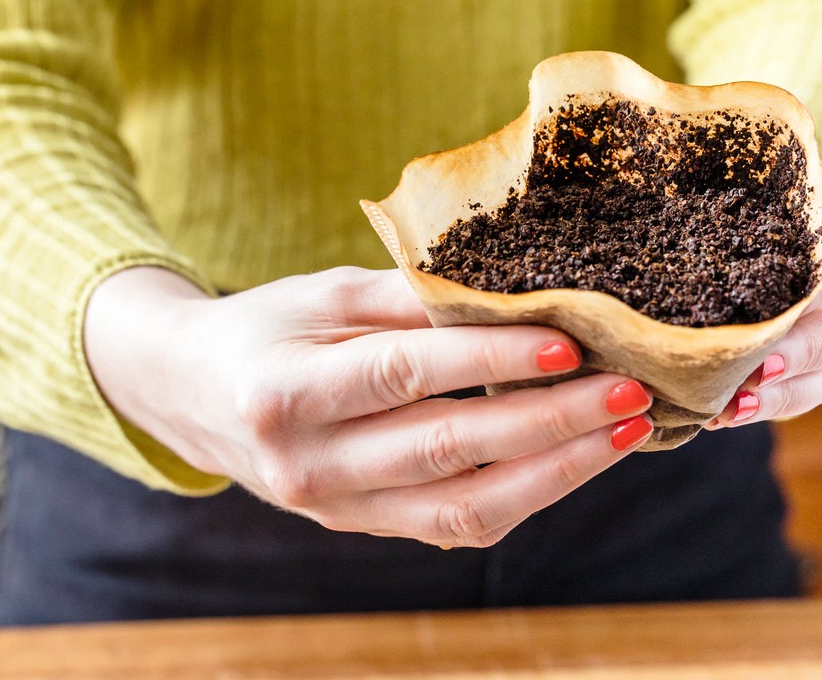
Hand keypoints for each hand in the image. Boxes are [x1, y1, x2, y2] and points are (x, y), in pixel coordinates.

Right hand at [84, 266, 652, 547]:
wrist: (194, 396)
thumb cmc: (266, 329)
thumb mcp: (324, 294)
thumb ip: (413, 298)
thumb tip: (520, 296)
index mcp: (287, 393)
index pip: (407, 375)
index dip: (491, 360)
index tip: (571, 342)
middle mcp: (310, 465)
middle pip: (448, 450)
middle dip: (550, 423)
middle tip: (628, 393)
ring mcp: (338, 510)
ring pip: (464, 507)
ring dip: (557, 473)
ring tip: (626, 432)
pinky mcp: (367, 528)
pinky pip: (458, 524)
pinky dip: (527, 493)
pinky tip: (579, 457)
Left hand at [709, 165, 821, 427]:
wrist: (802, 200)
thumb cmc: (784, 174)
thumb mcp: (782, 166)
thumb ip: (766, 185)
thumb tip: (691, 203)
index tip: (787, 303)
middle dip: (808, 349)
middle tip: (756, 368)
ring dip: (789, 390)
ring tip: (733, 404)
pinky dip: (778, 401)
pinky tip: (728, 410)